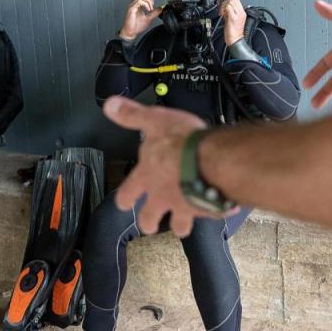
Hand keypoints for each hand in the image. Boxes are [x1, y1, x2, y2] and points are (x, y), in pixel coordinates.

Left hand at [103, 96, 217, 236]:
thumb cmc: (180, 140)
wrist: (210, 159)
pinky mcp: (208, 210)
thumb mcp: (153, 120)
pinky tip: (223, 206)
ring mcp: (184, 207)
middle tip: (151, 224)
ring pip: (179, 226)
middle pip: (148, 220)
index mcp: (147, 177)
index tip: (125, 203)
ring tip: (183, 224)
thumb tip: (109, 105)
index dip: (125, 199)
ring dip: (181, 225)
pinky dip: (216, 212)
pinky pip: (211, 214)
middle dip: (149, 223)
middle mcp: (162, 197)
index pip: (126, 195)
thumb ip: (131, 115)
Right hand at [119, 0, 161, 40]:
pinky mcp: (131, 9)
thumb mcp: (149, 18)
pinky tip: (148, 10)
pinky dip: (145, 4)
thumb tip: (160, 9)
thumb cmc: (136, 26)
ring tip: (150, 9)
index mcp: (138, 5)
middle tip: (152, 6)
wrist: (130, 32)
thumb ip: (154, 13)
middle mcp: (134, 4)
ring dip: (148, 1)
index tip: (153, 6)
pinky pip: (139, 2)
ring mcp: (132, 6)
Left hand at [219, 0, 246, 44]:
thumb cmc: (233, 31)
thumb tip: (226, 6)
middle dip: (226, 3)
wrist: (235, 40)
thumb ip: (230, 12)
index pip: (236, 0)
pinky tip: (222, 15)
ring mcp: (237, 15)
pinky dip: (223, 10)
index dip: (229, 2)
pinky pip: (228, 8)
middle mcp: (241, 13)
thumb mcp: (233, 19)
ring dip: (224, 6)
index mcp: (242, 13)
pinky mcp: (233, 18)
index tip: (225, 8)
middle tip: (223, 10)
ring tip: (223, 13)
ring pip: (230, 2)